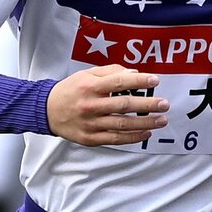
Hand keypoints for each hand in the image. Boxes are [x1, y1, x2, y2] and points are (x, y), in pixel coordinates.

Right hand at [46, 65, 168, 143]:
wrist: (46, 111)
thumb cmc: (71, 90)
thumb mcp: (86, 75)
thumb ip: (110, 72)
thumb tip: (134, 73)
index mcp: (90, 87)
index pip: (118, 82)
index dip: (138, 81)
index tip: (155, 80)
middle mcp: (91, 105)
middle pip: (124, 105)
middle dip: (147, 104)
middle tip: (164, 104)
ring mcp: (91, 124)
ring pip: (122, 125)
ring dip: (145, 123)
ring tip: (162, 120)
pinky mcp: (91, 138)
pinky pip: (116, 139)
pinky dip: (133, 137)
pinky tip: (146, 133)